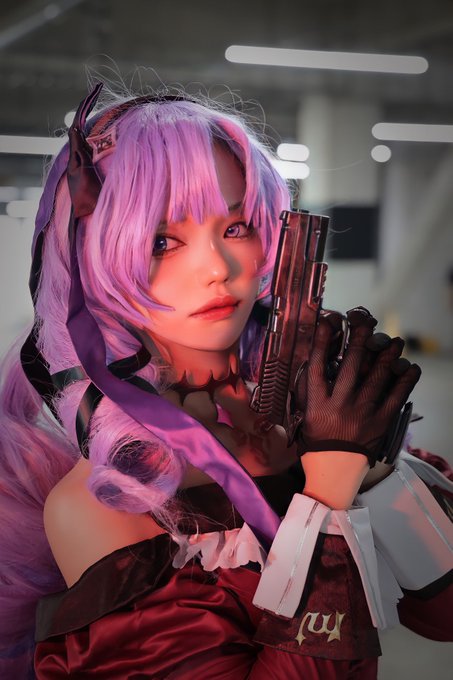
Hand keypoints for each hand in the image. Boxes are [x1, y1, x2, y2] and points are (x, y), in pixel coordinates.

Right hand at [295, 307, 420, 507]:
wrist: (334, 470)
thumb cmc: (318, 442)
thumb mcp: (305, 415)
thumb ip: (309, 391)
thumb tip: (315, 363)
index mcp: (318, 404)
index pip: (318, 366)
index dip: (323, 342)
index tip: (328, 322)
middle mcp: (339, 405)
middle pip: (350, 366)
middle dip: (359, 340)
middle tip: (367, 323)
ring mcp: (361, 413)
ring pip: (376, 378)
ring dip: (387, 356)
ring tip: (395, 341)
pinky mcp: (380, 422)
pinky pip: (396, 398)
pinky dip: (405, 382)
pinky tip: (411, 368)